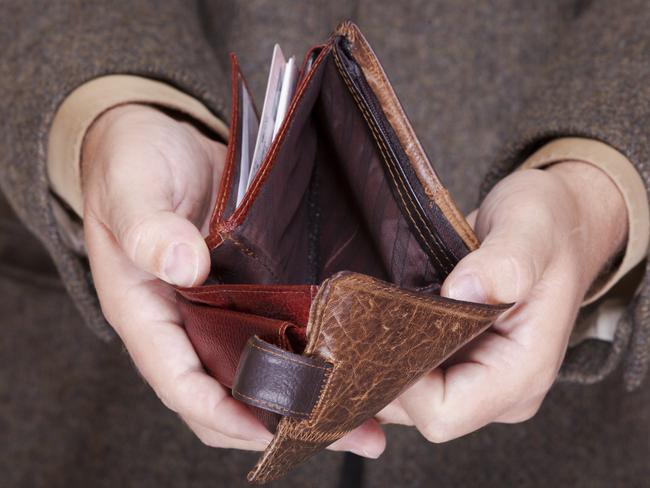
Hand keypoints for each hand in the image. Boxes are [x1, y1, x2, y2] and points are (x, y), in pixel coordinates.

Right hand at [82, 104, 384, 456]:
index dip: (219, 411)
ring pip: (262, 368)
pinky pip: (280, 331)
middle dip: (282, 420)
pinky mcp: (251, 287)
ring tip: (368, 410)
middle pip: (229, 391)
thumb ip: (147, 227)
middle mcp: (186, 321)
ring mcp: (222, 308)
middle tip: (348, 431)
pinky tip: (355, 354)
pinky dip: (312, 349)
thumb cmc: (131, 164)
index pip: (178, 380)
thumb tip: (182, 264)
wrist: (156, 140)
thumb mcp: (131, 187)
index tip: (268, 429)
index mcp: (146, 311)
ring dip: (309, 394)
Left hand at [376, 162, 626, 440]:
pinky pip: (407, 376)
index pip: (443, 413)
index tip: (382, 328)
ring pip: (404, 398)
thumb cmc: (549, 226)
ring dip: (376, 361)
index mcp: (522, 374)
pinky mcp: (455, 361)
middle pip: (416, 412)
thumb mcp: (532, 232)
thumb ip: (505, 264)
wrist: (556, 222)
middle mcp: (497, 390)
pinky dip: (382, 353)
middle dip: (379, 371)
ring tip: (362, 314)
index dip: (403, 381)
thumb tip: (462, 291)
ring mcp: (475, 378)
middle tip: (355, 320)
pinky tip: (368, 321)